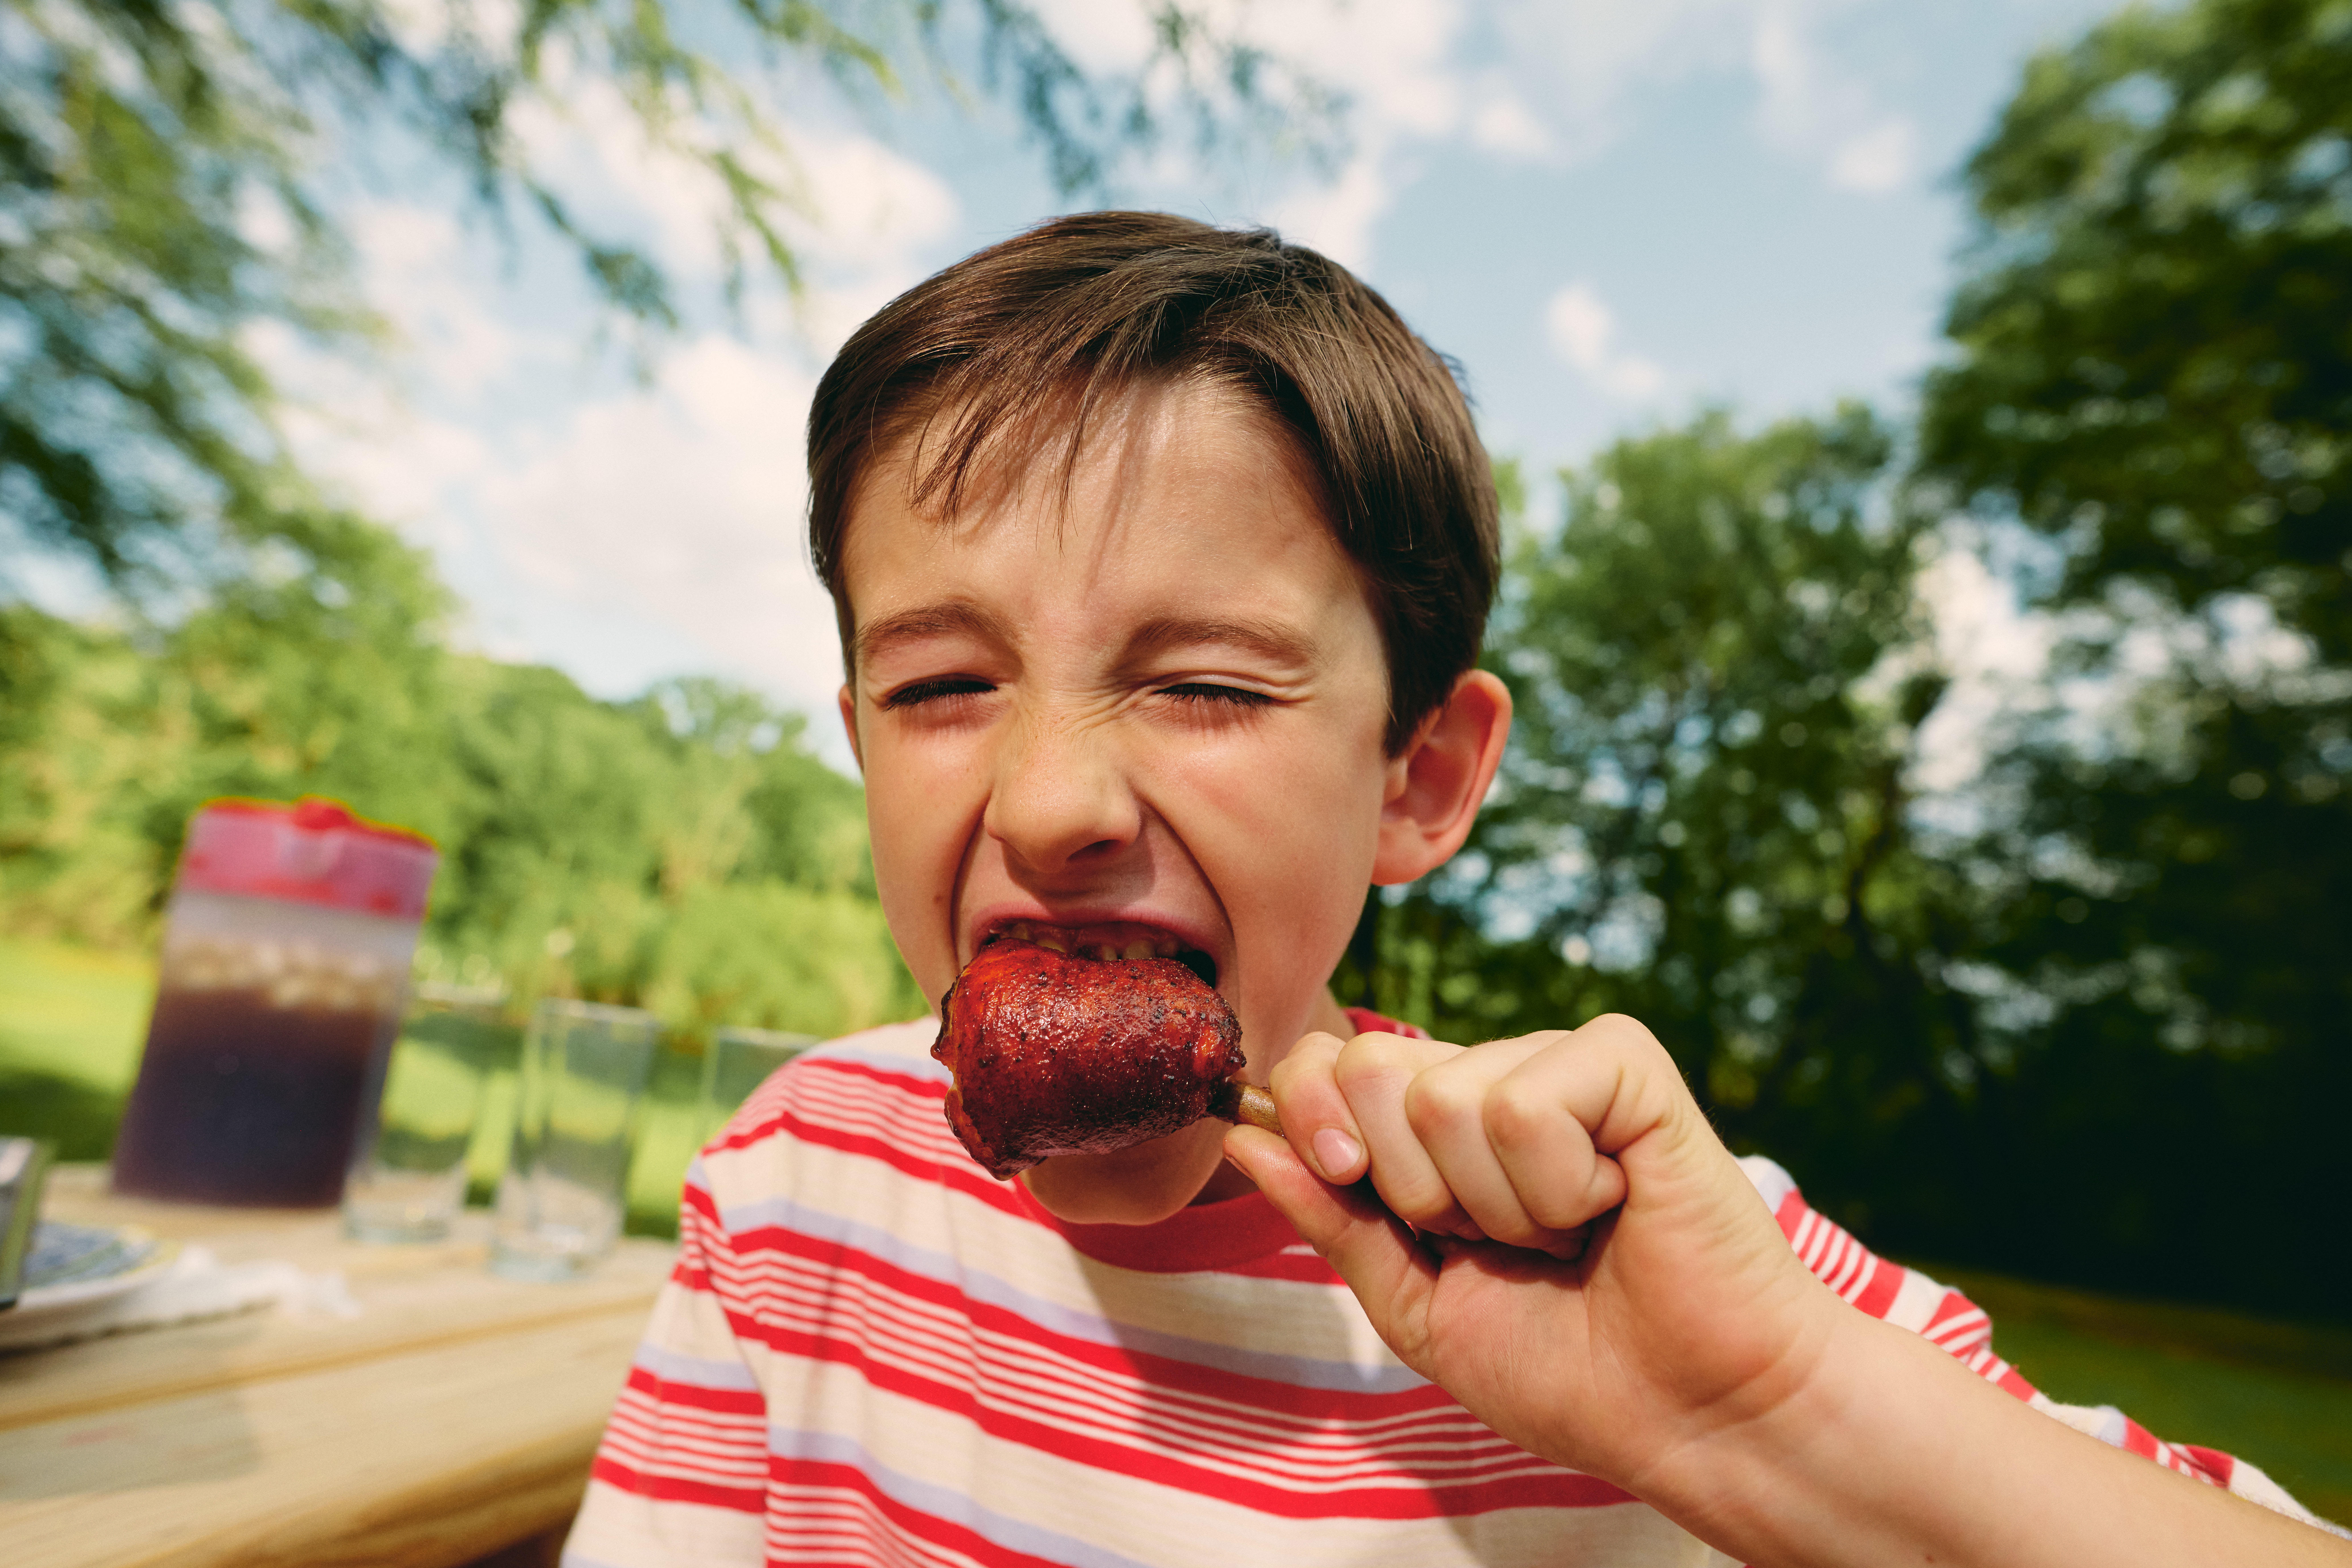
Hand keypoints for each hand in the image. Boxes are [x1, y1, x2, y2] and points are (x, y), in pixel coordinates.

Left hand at [1224, 1015, 1842, 1496]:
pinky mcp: (1626, 1064)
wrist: (1688, 1410)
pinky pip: (1524, 1106)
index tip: (1358, 1187)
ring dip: (1498, 1205)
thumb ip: (1328, 1213)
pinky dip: (1558, 1189)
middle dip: (1415, 1187)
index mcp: (1439, 1123)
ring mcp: (1563, 1061)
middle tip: (1499, 1238)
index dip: (1315, 1121)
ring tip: (1566, 1235)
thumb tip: (1239, 1129)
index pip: (1328, 1062)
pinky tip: (1612, 1209)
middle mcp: (1496, 1075)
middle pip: (1371, 1067)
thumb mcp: (1412, 1299)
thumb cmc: (1565, 1364)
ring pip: (1445, 1096)